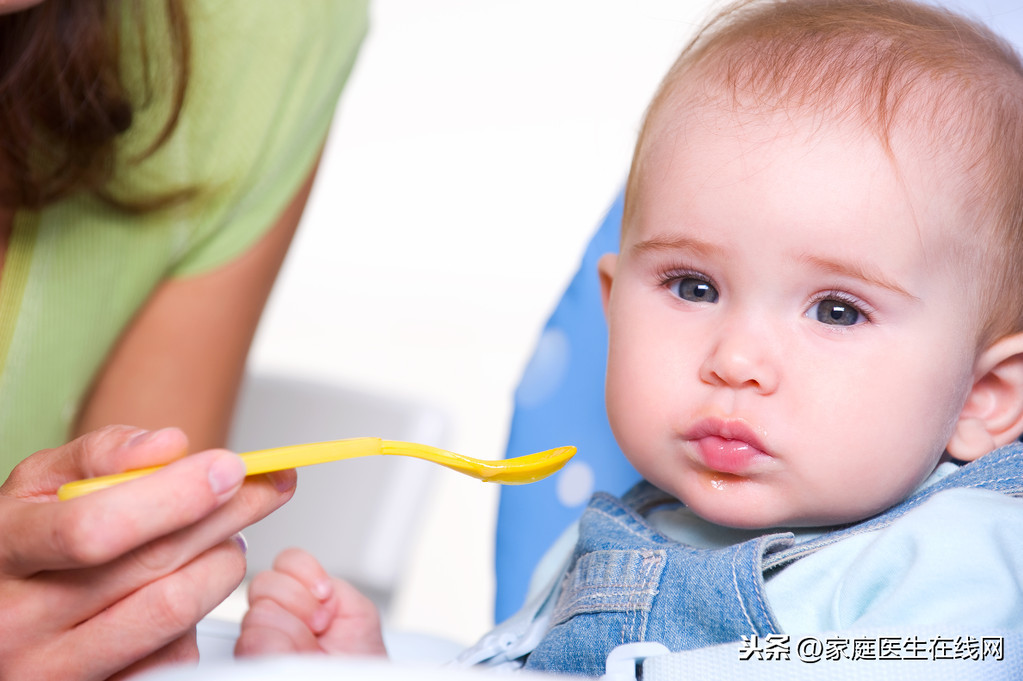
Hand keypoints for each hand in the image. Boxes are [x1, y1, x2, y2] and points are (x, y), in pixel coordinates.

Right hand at [0, 425, 296, 679]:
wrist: (0, 613)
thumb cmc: (26, 540)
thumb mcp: (40, 483)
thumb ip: (102, 453)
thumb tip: (170, 445)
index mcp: (6, 550)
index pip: (96, 527)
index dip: (176, 495)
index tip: (230, 467)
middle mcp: (21, 619)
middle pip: (153, 565)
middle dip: (229, 514)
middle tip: (269, 485)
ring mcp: (55, 668)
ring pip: (176, 610)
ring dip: (224, 561)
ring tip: (227, 536)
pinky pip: (176, 651)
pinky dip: (202, 611)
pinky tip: (196, 583)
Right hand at [236, 547, 386, 657]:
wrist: (355, 678)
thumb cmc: (357, 657)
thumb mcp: (356, 610)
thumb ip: (331, 585)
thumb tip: (307, 582)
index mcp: (301, 594)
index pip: (286, 561)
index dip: (307, 573)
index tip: (326, 596)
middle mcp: (275, 612)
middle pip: (264, 582)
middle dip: (300, 601)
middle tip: (320, 625)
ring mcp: (260, 636)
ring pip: (258, 612)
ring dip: (294, 630)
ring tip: (310, 647)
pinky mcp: (250, 659)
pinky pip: (253, 639)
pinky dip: (281, 646)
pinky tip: (295, 656)